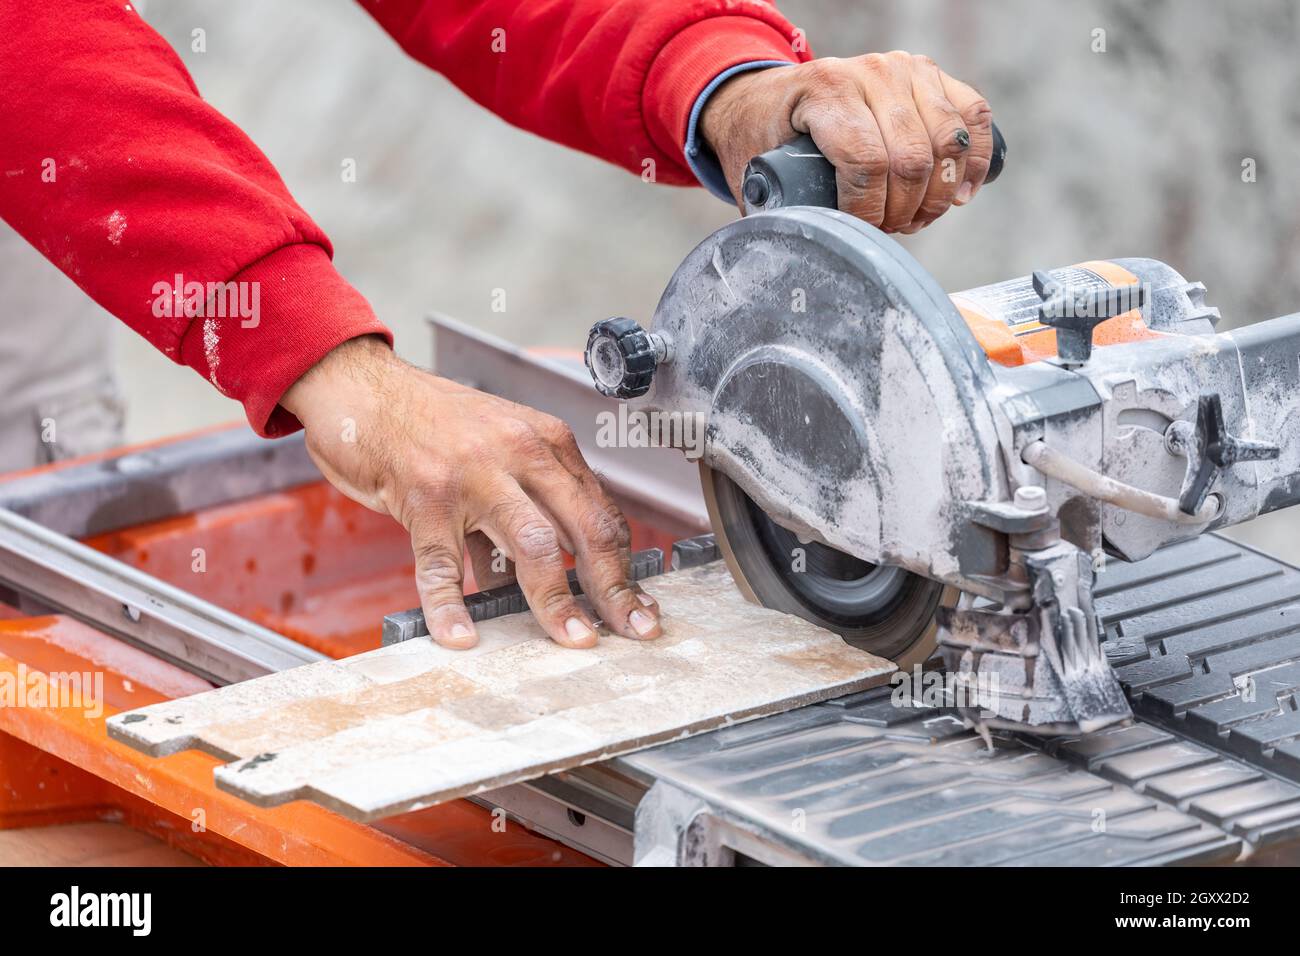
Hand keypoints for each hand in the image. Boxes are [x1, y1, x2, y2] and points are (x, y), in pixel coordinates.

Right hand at [280, 336, 661, 649]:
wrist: (365, 389)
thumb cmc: (432, 423)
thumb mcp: (498, 450)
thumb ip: (529, 503)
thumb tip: (554, 573)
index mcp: (545, 443)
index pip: (601, 512)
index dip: (625, 565)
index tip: (638, 604)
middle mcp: (519, 453)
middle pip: (584, 530)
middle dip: (613, 587)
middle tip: (633, 630)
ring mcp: (473, 475)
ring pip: (531, 545)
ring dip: (555, 600)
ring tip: (571, 638)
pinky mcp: (424, 496)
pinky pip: (443, 563)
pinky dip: (451, 606)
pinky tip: (460, 637)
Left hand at [699, 52, 992, 232]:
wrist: (774, 96)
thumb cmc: (767, 137)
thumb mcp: (758, 168)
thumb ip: (778, 207)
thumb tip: (805, 254)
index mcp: (825, 90)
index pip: (866, 160)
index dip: (868, 211)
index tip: (860, 232)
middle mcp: (871, 72)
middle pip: (912, 158)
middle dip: (902, 210)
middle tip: (887, 230)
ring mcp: (907, 70)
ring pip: (948, 143)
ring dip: (936, 195)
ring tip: (914, 218)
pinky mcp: (934, 76)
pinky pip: (973, 118)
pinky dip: (974, 163)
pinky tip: (957, 195)